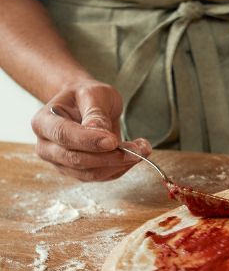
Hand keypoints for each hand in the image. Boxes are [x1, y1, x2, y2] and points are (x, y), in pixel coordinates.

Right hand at [31, 80, 150, 181]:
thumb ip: (96, 112)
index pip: (64, 135)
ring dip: (121, 164)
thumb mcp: (94, 94)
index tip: (113, 140)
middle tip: (140, 149)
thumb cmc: (87, 97)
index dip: (89, 141)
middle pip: (77, 159)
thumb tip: (99, 132)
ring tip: (143, 149)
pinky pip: (102, 177)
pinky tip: (134, 155)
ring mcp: (61, 163)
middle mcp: (47, 147)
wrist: (86, 105)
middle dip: (111, 157)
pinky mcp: (79, 173)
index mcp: (44, 122)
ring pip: (91, 173)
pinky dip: (121, 168)